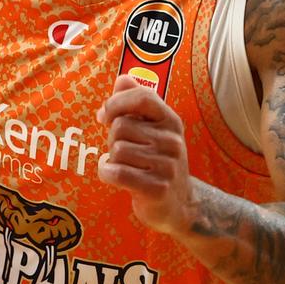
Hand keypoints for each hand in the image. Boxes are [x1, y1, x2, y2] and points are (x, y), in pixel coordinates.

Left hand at [95, 74, 193, 235]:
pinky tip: (114, 176)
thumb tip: (122, 78)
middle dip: (112, 139)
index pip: (142, 97)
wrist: (180, 205)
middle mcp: (172, 141)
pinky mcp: (156, 189)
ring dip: (111, 159)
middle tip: (124, 152)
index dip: (117, 103)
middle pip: (121, 126)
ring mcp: (167, 166)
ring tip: (126, 166)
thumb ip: (135, 102)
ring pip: (117, 150)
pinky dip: (107, 173)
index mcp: (171, 121)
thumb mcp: (153, 129)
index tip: (104, 116)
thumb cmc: (157, 161)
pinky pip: (116, 172)